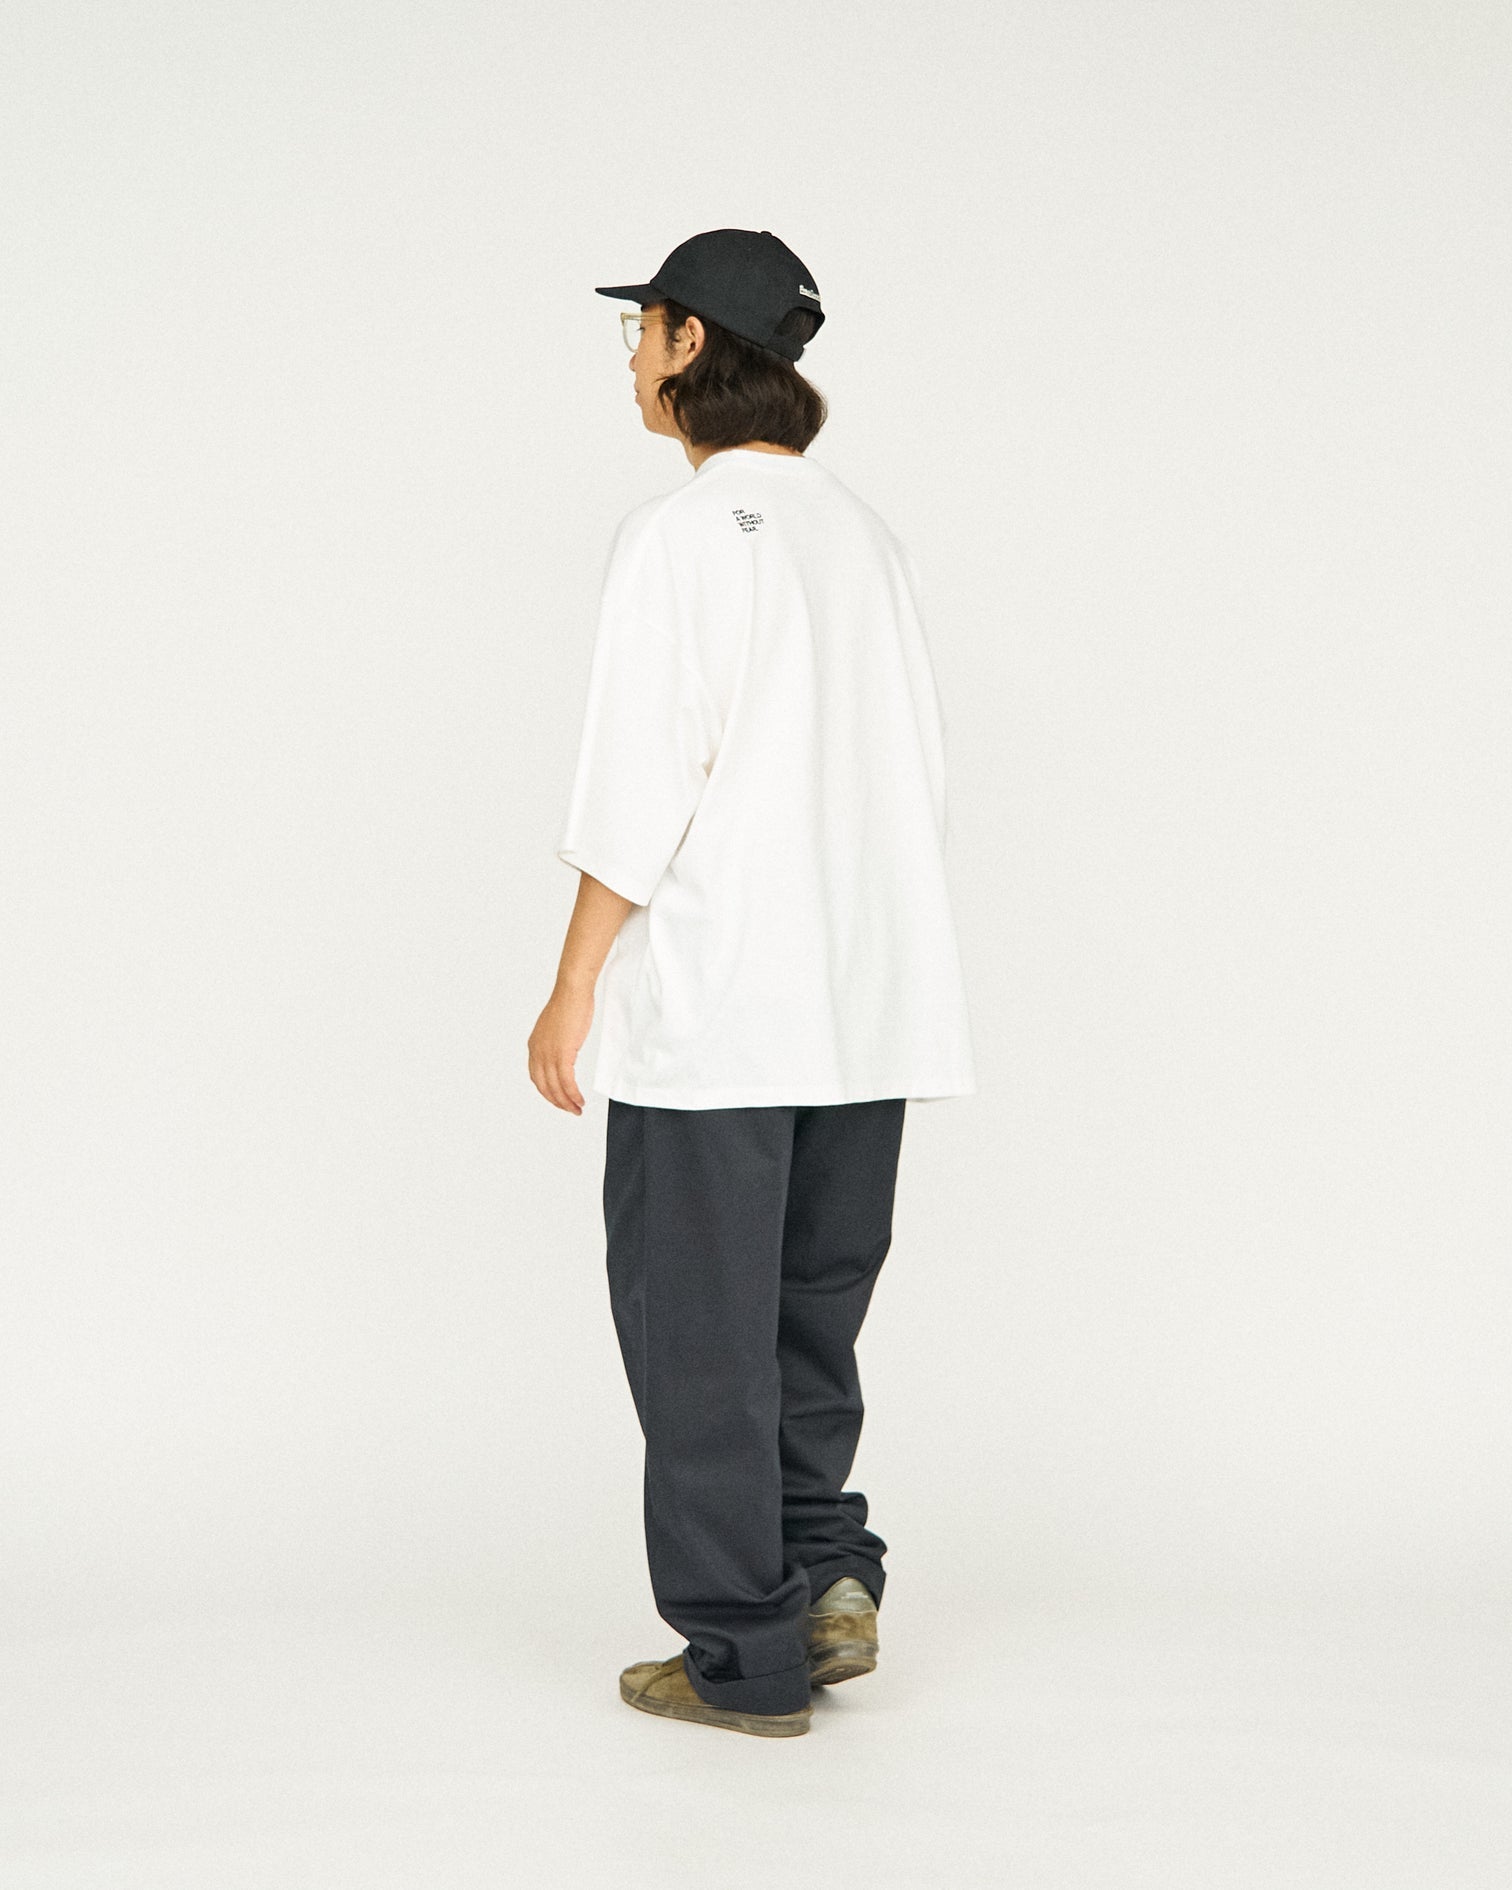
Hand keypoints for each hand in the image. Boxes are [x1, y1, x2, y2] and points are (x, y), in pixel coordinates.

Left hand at [528, 983, 592, 1113]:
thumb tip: (565, 1050)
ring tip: (577, 1109)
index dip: (548, 1092)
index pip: (537, 1078)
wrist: (572, 992)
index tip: (559, 1099)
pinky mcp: (562, 1054)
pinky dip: (573, 1094)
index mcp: (534, 1046)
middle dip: (557, 1102)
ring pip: (555, 1088)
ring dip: (566, 1102)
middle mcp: (537, 1052)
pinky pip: (566, 1082)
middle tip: (570, 1110)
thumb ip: (557, 1042)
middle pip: (544, 1087)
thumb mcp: (557, 1028)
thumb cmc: (569, 1004)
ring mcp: (548, 1054)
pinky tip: (579, 1100)